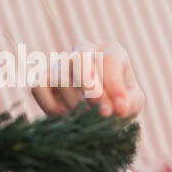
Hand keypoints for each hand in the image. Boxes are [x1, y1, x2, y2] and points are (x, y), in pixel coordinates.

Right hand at [30, 39, 144, 119]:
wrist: (101, 113)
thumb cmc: (120, 103)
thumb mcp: (133, 103)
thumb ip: (130, 103)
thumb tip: (119, 107)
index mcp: (111, 51)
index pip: (108, 60)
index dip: (113, 85)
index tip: (119, 109)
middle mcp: (84, 51)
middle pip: (79, 58)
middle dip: (90, 87)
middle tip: (102, 113)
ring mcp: (61, 63)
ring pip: (61, 78)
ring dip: (76, 105)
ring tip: (88, 120)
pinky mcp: (43, 78)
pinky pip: (39, 87)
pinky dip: (51, 106)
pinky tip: (67, 117)